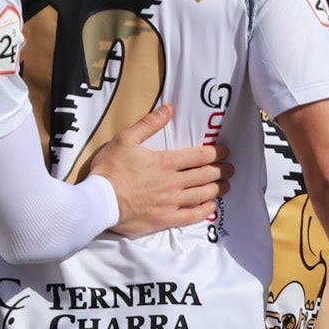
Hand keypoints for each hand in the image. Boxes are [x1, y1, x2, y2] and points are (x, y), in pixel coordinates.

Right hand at [77, 104, 223, 236]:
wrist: (98, 202)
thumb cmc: (109, 170)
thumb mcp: (125, 139)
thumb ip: (149, 124)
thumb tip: (169, 109)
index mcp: (165, 162)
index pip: (199, 156)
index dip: (216, 153)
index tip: (225, 151)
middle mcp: (173, 182)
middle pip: (205, 175)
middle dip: (221, 170)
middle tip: (230, 168)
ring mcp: (170, 202)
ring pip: (202, 195)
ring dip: (217, 189)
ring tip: (226, 185)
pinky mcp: (165, 219)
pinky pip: (191, 216)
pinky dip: (204, 211)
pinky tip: (211, 207)